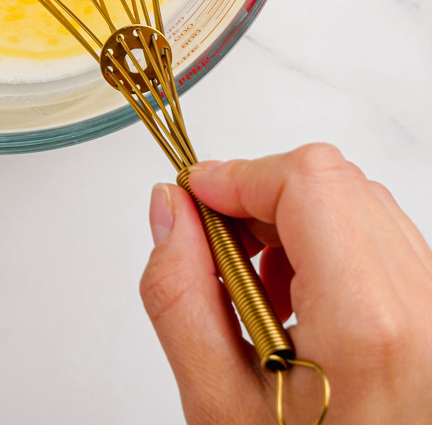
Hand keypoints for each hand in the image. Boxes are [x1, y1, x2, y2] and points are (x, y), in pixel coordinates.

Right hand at [140, 144, 431, 423]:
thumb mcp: (219, 407)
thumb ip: (179, 295)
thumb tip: (169, 211)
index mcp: (368, 322)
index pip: (306, 179)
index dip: (239, 175)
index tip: (195, 197)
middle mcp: (422, 306)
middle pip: (335, 182)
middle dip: (262, 198)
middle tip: (219, 250)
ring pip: (362, 205)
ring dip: (297, 224)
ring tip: (262, 295)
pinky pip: (386, 243)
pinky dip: (334, 250)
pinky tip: (303, 309)